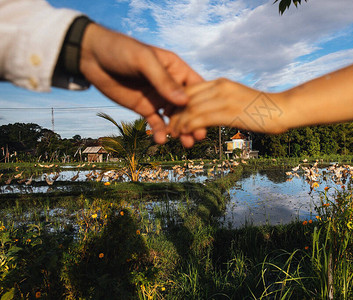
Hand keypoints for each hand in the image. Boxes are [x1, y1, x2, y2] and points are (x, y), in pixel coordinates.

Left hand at [79, 23, 205, 146]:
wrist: (92, 55)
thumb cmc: (120, 50)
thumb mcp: (143, 61)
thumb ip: (163, 80)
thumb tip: (184, 101)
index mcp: (176, 69)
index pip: (196, 88)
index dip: (203, 103)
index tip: (207, 118)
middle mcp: (170, 85)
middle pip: (188, 106)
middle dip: (194, 121)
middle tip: (198, 136)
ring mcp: (158, 98)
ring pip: (175, 118)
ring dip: (181, 131)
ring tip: (186, 144)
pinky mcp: (144, 108)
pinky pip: (156, 123)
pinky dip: (160, 132)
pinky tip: (160, 140)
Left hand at [170, 78, 289, 137]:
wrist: (284, 109)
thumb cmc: (264, 109)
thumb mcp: (240, 100)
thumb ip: (224, 102)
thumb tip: (213, 113)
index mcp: (221, 83)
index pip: (190, 89)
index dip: (176, 102)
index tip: (171, 114)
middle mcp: (220, 87)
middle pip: (185, 97)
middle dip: (173, 112)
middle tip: (167, 126)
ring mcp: (223, 98)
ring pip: (190, 109)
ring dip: (177, 123)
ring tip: (172, 134)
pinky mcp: (227, 111)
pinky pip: (199, 118)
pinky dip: (187, 126)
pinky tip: (183, 134)